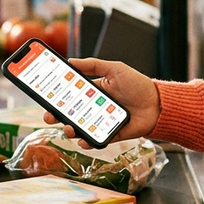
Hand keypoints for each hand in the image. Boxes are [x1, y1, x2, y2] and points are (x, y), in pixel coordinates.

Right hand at [41, 58, 160, 148]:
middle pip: (70, 113)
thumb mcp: (115, 69)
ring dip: (70, 130)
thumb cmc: (138, 84)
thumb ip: (93, 65)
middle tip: (49, 115)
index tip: (44, 96)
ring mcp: (102, 122)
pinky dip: (87, 142)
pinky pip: (95, 140)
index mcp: (94, 92)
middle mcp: (95, 108)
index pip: (70, 94)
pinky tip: (83, 140)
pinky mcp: (111, 135)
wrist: (159, 103)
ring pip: (80, 129)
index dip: (56, 96)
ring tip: (68, 127)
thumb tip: (70, 61)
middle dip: (56, 116)